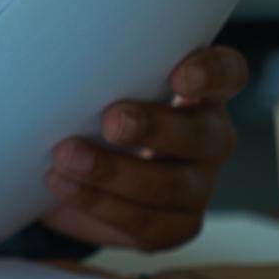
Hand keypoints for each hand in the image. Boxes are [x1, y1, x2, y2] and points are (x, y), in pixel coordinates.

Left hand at [40, 46, 246, 250]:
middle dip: (154, 128)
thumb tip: (51, 54)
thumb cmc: (88, 111)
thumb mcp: (94, 84)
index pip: (227, 74)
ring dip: (115, 172)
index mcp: (198, 92)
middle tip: (111, 121)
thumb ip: (94, 67)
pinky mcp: (174, 225)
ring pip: (171, 185)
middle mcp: (207, 137)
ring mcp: (196, 185)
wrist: (71, 170)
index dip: (213, 74)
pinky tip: (63, 185)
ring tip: (66, 157)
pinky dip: (99, 204)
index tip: (180, 76)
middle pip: (201, 134)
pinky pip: (145, 222)